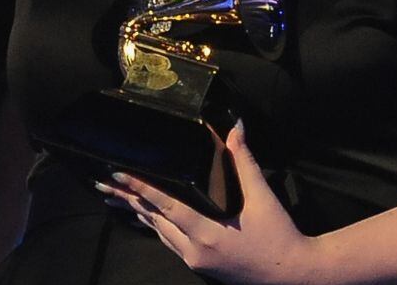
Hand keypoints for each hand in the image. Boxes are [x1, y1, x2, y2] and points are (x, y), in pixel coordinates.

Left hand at [98, 121, 315, 284]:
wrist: (293, 276)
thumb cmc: (279, 235)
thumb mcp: (262, 196)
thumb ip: (243, 159)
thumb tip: (234, 126)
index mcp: (208, 232)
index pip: (166, 205)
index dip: (140, 188)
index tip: (118, 173)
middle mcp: (195, 250)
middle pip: (154, 219)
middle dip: (128, 199)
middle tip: (103, 182)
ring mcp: (195, 260)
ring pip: (159, 233)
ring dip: (138, 212)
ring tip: (115, 196)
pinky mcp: (199, 266)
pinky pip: (169, 242)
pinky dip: (154, 226)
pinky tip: (144, 216)